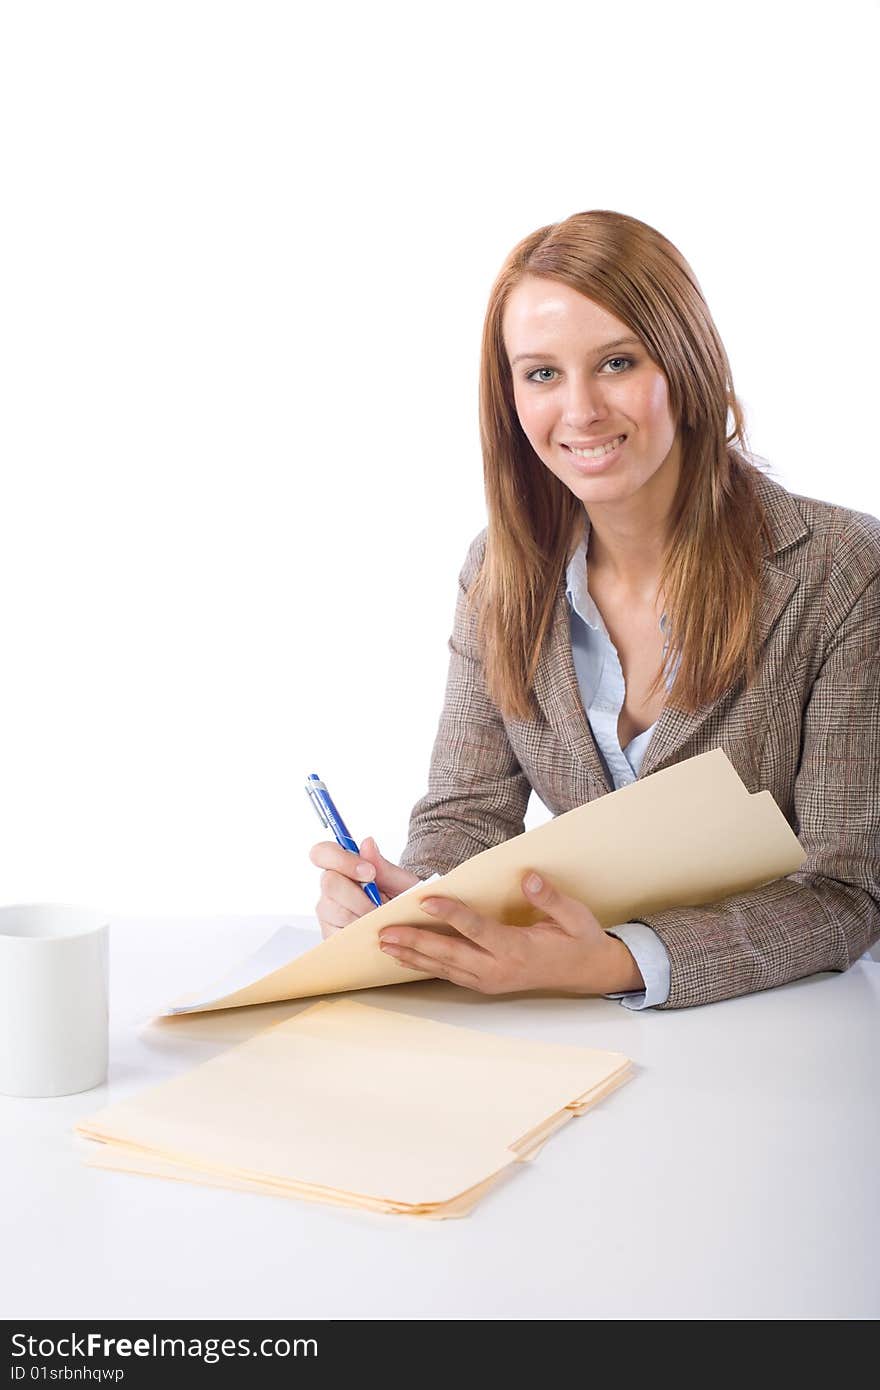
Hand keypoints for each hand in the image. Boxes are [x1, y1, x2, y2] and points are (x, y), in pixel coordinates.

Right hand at [310, 836, 420, 938]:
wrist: (410, 927)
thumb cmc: (403, 900)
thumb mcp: (401, 882)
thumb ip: (383, 865)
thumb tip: (367, 842)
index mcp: (343, 867)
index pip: (322, 853)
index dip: (342, 860)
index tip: (370, 872)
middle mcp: (330, 887)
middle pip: (329, 883)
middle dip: (359, 895)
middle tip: (380, 903)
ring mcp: (327, 912)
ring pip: (335, 910)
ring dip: (363, 916)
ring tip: (380, 918)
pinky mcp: (330, 935)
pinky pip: (338, 933)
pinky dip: (360, 933)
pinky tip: (372, 931)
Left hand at [377, 871, 643, 995]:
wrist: (591, 973)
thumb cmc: (580, 940)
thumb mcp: (576, 915)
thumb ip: (550, 898)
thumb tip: (528, 878)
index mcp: (519, 950)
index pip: (477, 929)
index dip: (450, 913)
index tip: (424, 899)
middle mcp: (499, 969)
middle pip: (450, 955)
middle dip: (415, 942)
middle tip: (384, 931)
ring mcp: (491, 980)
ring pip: (444, 968)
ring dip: (413, 956)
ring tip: (384, 944)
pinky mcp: (486, 983)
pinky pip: (450, 974)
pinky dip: (425, 965)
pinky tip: (405, 956)